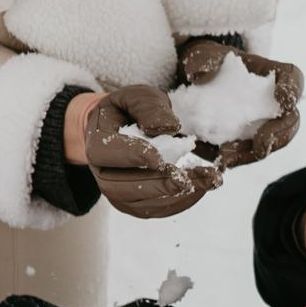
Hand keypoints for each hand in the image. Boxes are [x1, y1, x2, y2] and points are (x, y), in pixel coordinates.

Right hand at [80, 85, 222, 219]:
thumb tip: (168, 127)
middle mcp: (102, 173)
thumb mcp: (138, 97)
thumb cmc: (130, 110)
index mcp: (96, 141)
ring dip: (177, 195)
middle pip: (122, 187)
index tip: (158, 158)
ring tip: (209, 180)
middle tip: (185, 179)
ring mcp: (118, 193)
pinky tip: (205, 186)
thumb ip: (149, 107)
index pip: (106, 153)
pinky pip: (158, 209)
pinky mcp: (137, 204)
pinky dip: (183, 200)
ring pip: (143, 203)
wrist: (125, 128)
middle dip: (157, 185)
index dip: (131, 156)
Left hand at [177, 39, 303, 167]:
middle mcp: (273, 103)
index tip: (283, 99)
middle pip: (291, 120)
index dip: (293, 89)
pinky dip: (236, 159)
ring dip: (254, 153)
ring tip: (227, 156)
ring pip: (272, 144)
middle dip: (279, 134)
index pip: (293, 78)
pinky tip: (220, 160)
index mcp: (272, 74)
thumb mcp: (201, 54)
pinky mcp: (245, 142)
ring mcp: (262, 125)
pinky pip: (247, 154)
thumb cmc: (206, 63)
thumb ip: (203, 60)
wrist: (192, 83)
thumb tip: (200, 73)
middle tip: (261, 143)